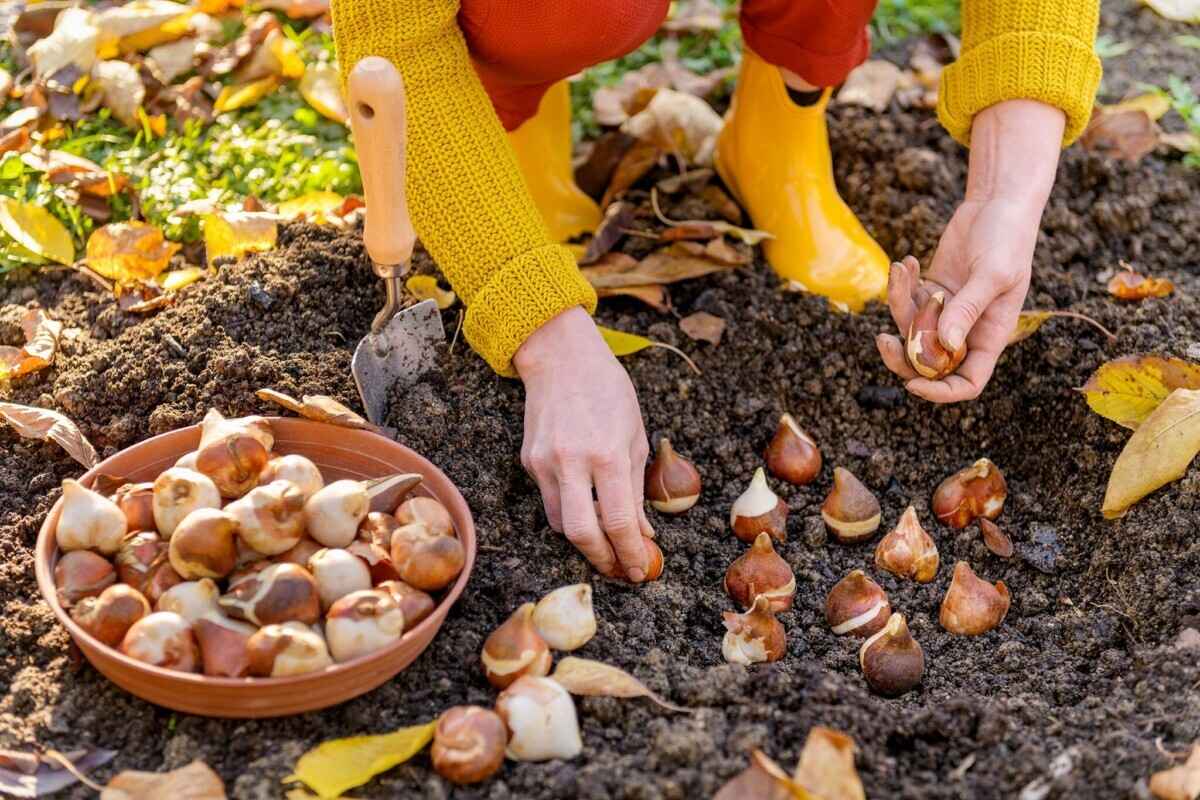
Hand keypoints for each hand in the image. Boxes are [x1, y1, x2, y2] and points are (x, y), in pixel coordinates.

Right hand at [513, 307, 654, 580]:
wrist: (560, 357)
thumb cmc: (608, 391)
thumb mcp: (636, 435)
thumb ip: (637, 489)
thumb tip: (642, 533)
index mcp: (608, 453)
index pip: (619, 521)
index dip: (630, 552)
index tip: (640, 570)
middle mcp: (572, 462)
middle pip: (581, 534)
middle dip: (602, 559)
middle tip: (619, 569)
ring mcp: (545, 463)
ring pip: (560, 523)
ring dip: (584, 539)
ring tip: (605, 543)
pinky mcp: (528, 461)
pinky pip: (550, 500)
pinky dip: (569, 511)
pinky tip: (585, 506)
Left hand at [876, 99, 1065, 402]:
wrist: (997, 205)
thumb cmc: (1007, 238)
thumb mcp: (993, 273)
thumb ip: (968, 308)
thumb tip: (945, 343)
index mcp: (989, 337)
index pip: (967, 382)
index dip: (941, 392)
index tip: (913, 385)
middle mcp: (966, 330)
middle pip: (929, 364)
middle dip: (902, 357)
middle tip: (883, 340)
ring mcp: (946, 312)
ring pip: (910, 330)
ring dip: (898, 305)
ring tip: (902, 270)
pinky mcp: (930, 291)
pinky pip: (906, 302)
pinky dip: (900, 286)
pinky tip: (906, 262)